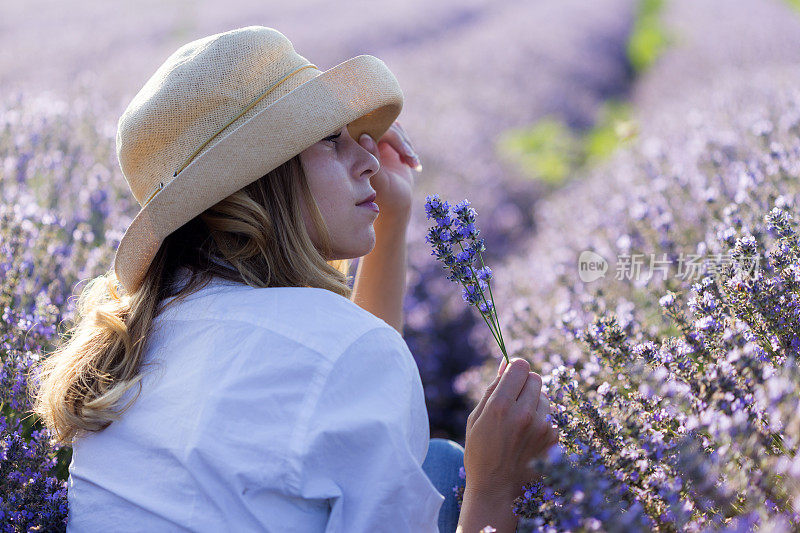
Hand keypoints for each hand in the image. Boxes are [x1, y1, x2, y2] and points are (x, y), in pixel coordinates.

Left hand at [358, 121, 420, 223]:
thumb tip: (365, 136)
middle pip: (385, 127)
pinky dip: (408, 147)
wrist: (396, 202)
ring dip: (406, 145)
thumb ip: (372, 158)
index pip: (370, 131)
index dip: (389, 136)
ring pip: (395, 129)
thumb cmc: (385, 195)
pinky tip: (413, 163)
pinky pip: (400, 133)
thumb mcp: (380, 180)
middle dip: (401, 143)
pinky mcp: (388, 141)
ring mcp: (377, 140)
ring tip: (413, 163)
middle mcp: (364, 143)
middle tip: (410, 157)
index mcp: (357, 151)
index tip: (405, 152)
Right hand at [463, 358, 559, 501]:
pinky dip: (540, 420)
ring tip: (519, 423)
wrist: (496, 490)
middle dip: (524, 384)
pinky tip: (528, 437)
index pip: (520, 366)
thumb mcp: (476, 418)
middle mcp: (524, 414)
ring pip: (544, 396)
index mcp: (500, 406)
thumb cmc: (480, 452)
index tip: (510, 378)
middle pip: (535, 378)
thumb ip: (492, 388)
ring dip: (533, 403)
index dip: (515, 369)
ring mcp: (542, 428)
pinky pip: (550, 416)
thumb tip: (507, 364)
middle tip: (513, 401)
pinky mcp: (553, 439)